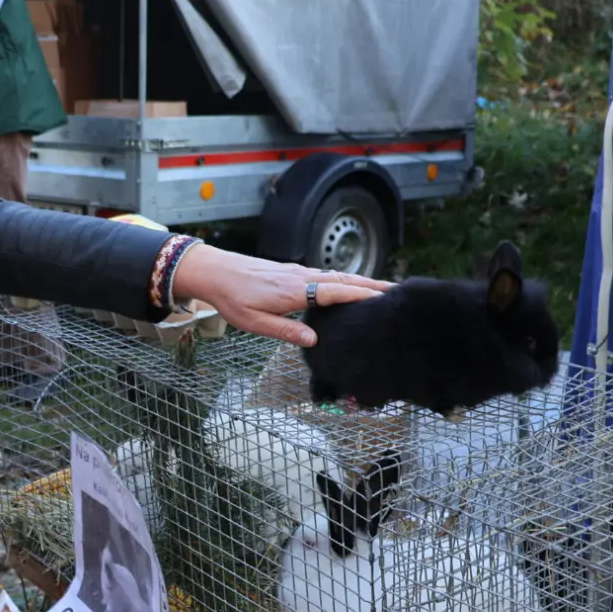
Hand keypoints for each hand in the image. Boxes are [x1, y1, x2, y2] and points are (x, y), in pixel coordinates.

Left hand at [169, 243, 392, 347]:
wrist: (215, 271)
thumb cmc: (232, 298)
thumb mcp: (254, 322)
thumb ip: (285, 331)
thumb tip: (315, 341)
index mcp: (294, 291)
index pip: (335, 291)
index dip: (360, 295)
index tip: (384, 298)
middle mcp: (300, 277)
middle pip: (343, 280)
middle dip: (371, 285)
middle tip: (397, 292)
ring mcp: (298, 271)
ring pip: (336, 276)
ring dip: (361, 281)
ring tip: (382, 290)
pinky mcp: (293, 271)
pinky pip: (325, 275)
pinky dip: (344, 279)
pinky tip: (350, 286)